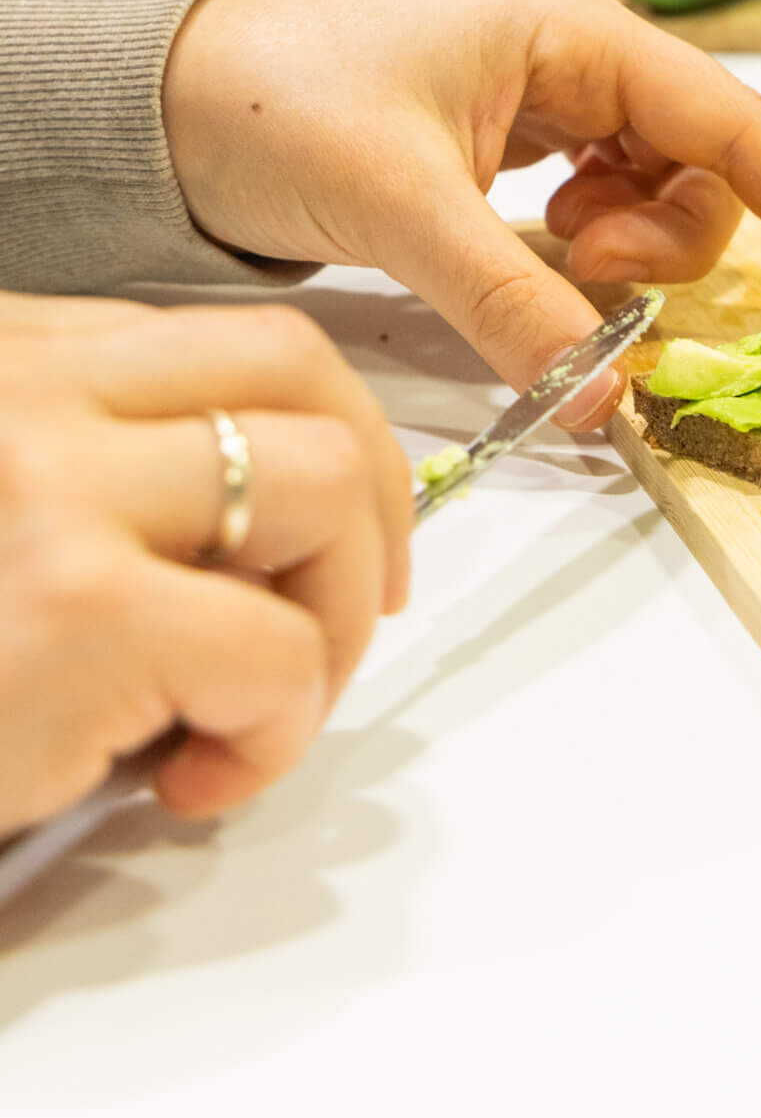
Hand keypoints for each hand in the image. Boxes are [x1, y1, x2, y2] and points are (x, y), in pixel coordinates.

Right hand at [0, 297, 411, 830]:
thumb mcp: (3, 512)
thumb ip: (100, 479)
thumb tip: (270, 535)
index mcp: (17, 359)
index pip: (242, 339)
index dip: (328, 429)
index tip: (343, 528)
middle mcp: (32, 394)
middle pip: (301, 376)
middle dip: (368, 497)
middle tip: (348, 615)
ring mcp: (54, 490)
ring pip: (316, 487)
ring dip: (327, 620)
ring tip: (257, 709)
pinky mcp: (77, 611)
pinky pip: (273, 650)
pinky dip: (276, 728)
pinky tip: (197, 778)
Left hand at [161, 0, 760, 418]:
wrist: (167, 94)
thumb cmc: (276, 100)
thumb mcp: (402, 203)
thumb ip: (511, 297)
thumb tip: (604, 395)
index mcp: (575, 28)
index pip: (730, 120)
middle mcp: (581, 53)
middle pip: (704, 165)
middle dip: (670, 240)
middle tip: (584, 273)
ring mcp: (551, 98)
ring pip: (658, 191)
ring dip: (628, 250)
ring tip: (547, 263)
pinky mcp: (516, 143)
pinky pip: (602, 205)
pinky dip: (590, 251)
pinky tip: (535, 257)